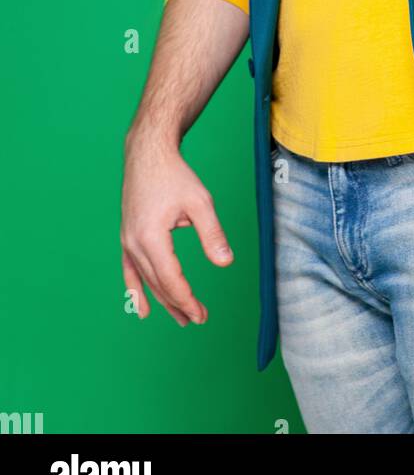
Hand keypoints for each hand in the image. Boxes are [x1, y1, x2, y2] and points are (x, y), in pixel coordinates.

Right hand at [120, 133, 233, 328]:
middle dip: (178, 304)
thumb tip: (226, 263)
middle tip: (197, 319)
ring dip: (162, 301)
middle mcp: (134, 243)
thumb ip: (212, 234)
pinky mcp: (127, 237)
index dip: (187, 299)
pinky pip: (130, 271)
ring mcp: (127, 241)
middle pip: (157, 284)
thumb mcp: (200, 202)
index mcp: (151, 237)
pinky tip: (142, 308)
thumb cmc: (174, 175)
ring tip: (180, 319)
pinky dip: (136, 291)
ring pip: (145, 280)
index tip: (202, 314)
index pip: (171, 279)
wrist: (148, 154)